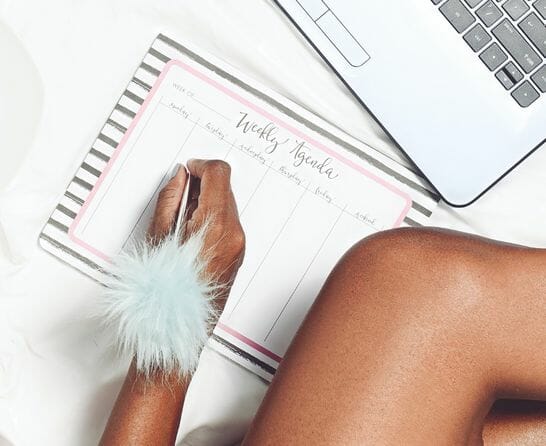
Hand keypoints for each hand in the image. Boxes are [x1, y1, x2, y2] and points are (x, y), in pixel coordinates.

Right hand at [148, 159, 244, 310]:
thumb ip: (171, 198)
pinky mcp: (238, 252)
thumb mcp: (160, 234)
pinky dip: (212, 218)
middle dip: (202, 185)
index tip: (190, 168)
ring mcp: (239, 244)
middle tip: (180, 196)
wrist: (181, 320)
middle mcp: (234, 233)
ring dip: (207, 202)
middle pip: (224, 188)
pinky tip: (192, 233)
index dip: (202, 166)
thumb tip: (180, 178)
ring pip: (226, 205)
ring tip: (183, 221)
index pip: (218, 174)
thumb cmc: (167, 287)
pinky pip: (228, 222)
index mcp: (215, 224)